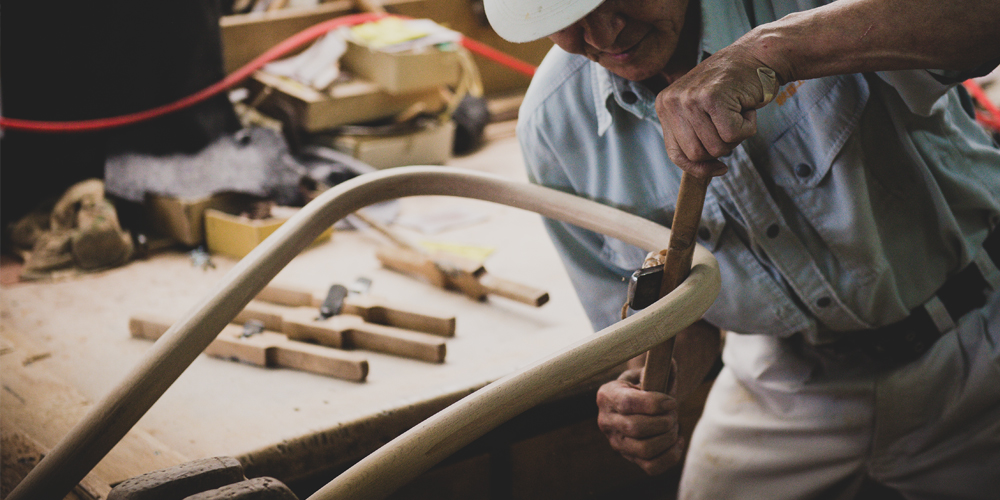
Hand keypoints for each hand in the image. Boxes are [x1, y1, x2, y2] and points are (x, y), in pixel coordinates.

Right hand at [596, 366, 683, 474]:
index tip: (671, 401)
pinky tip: (677, 441)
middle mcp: (606, 421)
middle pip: (636, 428)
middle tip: (673, 413)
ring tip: (674, 426)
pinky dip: (671, 456)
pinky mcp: (630, 458)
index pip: (628, 403)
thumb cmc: (646, 383)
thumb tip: (670, 365)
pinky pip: (652, 467)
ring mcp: (616, 442)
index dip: (654, 403)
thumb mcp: (648, 371)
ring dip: (668, 438)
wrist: (640, 402)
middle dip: (663, 421)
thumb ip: (659, 367)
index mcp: (607, 395)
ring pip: (644, 450)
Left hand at [656, 44, 780, 177]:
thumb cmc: (732, 87)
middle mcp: (672, 101)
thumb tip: (700, 171)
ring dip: (736, 136)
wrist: (756, 56)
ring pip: (716, 147)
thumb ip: (693, 136)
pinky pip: (733, 135)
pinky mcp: (712, 97)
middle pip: (697, 154)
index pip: (675, 154)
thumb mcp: (701, 110)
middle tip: (731, 122)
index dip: (698, 167)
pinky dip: (748, 127)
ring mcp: (690, 98)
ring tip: (737, 110)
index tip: (717, 168)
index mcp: (665, 106)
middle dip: (720, 146)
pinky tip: (746, 107)